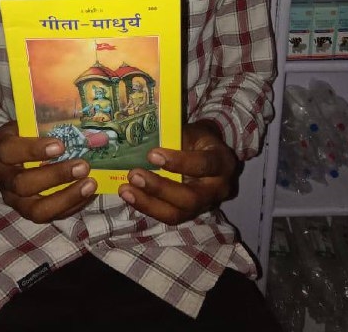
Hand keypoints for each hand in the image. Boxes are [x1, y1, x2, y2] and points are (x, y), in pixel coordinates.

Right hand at [0, 121, 96, 222]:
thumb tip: (80, 127)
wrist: (8, 156)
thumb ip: (45, 125)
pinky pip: (50, 216)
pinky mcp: (28, 212)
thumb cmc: (23, 135)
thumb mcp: (27, 123)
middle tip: (83, 166)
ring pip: (36, 209)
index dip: (33, 150)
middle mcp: (2, 178)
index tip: (60, 145)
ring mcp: (14, 200)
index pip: (8, 151)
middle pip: (23, 184)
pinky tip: (89, 194)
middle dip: (56, 176)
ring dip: (66, 198)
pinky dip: (72, 206)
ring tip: (90, 184)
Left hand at [118, 120, 238, 223]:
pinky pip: (169, 216)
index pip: (203, 165)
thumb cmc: (198, 139)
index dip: (179, 162)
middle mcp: (218, 189)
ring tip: (125, 189)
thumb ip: (174, 137)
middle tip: (134, 175)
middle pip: (191, 198)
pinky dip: (147, 207)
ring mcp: (205, 205)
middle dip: (160, 188)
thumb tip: (143, 137)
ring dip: (148, 203)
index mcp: (222, 162)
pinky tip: (129, 196)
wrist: (209, 153)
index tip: (152, 154)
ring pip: (178, 213)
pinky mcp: (190, 214)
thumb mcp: (192, 131)